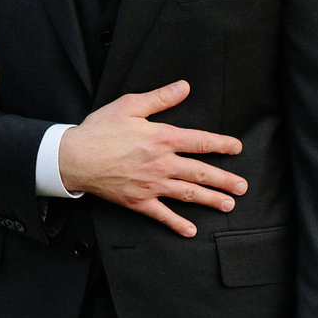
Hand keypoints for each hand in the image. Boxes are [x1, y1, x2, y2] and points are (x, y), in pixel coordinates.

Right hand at [57, 80, 245, 237]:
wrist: (74, 157)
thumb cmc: (100, 129)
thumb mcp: (130, 105)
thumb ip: (160, 97)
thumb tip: (184, 86)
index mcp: (162, 138)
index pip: (200, 142)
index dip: (221, 144)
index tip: (237, 148)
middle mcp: (162, 163)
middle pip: (201, 172)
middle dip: (225, 180)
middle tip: (242, 187)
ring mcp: (152, 185)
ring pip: (188, 194)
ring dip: (211, 200)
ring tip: (229, 205)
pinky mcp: (138, 201)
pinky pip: (162, 215)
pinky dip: (177, 224)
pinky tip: (191, 231)